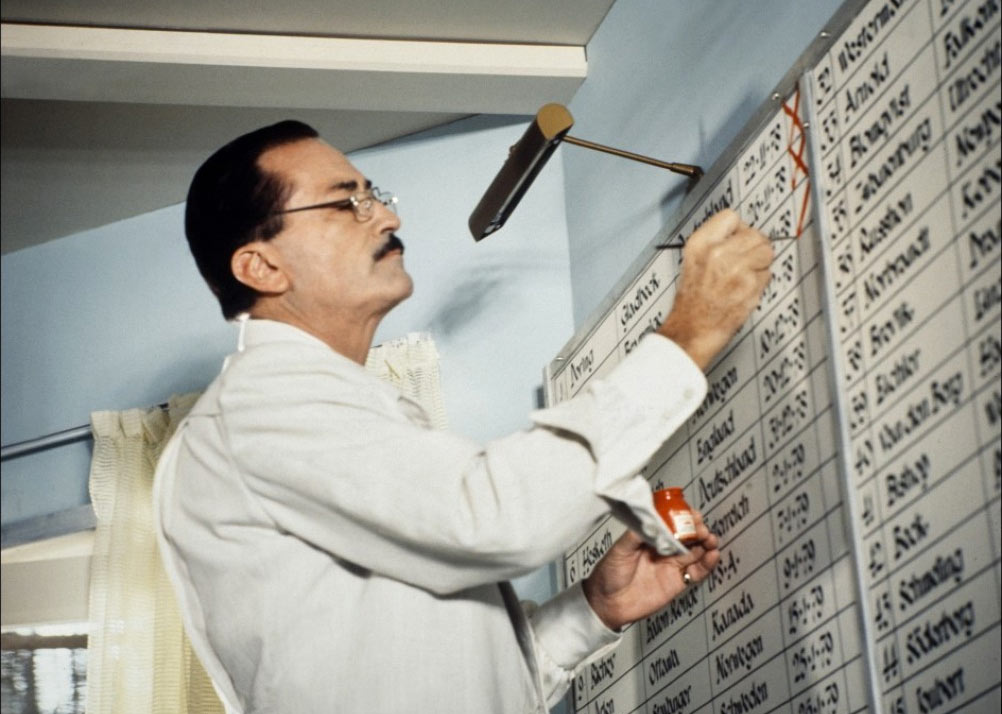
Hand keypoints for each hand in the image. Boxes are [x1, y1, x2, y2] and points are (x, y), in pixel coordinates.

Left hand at [582, 511, 719, 630]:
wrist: (608, 603)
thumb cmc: (609, 573)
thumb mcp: (620, 550)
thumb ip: (637, 535)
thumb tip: (653, 520)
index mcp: (650, 537)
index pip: (672, 522)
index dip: (683, 517)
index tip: (692, 514)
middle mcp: (664, 548)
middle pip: (687, 535)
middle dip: (698, 529)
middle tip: (702, 529)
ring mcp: (672, 564)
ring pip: (696, 551)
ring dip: (706, 544)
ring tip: (710, 540)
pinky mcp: (678, 582)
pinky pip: (697, 571)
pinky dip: (707, 563)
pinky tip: (713, 556)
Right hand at [658, 209, 773, 369]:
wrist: (692, 330)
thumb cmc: (692, 301)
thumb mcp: (693, 261)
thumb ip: (715, 243)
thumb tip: (741, 233)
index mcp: (700, 244)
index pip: (731, 217)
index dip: (738, 228)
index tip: (739, 238)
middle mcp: (717, 252)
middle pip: (755, 234)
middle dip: (755, 247)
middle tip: (747, 260)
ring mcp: (736, 268)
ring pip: (766, 253)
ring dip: (760, 265)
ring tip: (744, 277)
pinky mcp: (750, 285)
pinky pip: (767, 275)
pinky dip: (760, 283)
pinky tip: (744, 290)